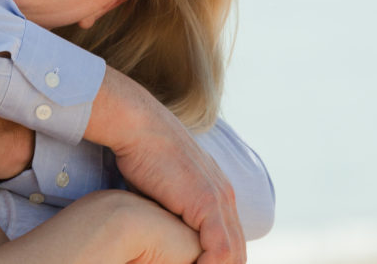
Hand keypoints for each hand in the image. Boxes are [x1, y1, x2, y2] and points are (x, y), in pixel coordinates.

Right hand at [85, 68, 244, 263]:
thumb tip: (160, 226)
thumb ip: (171, 207)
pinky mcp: (209, 204)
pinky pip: (221, 250)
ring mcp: (220, 199)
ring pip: (234, 254)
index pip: (231, 239)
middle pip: (238, 249)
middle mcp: (226, 196)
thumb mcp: (162, 188)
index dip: (219, 260)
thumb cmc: (140, 154)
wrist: (138, 126)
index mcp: (218, 192)